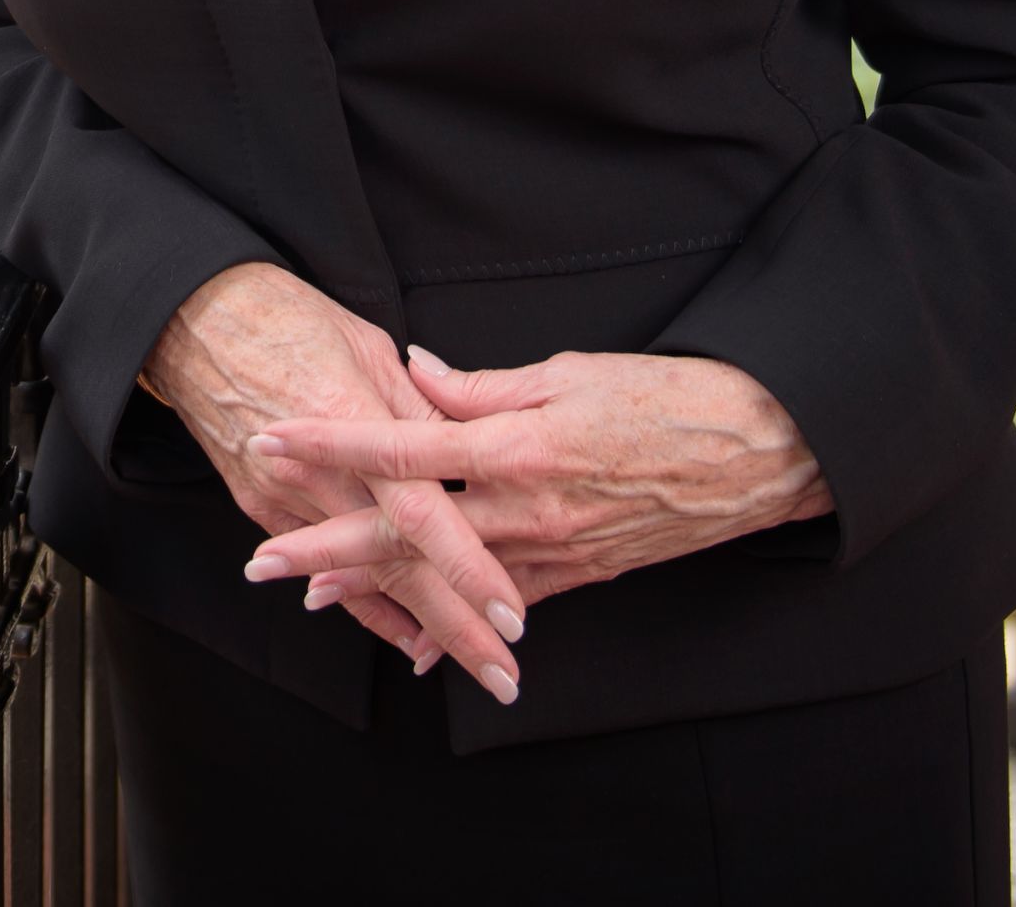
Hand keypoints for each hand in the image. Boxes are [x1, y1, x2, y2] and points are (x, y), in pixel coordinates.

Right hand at [140, 264, 530, 700]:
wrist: (195, 321)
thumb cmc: (287, 319)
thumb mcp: (368, 347)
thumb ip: (422, 407)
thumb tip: (471, 452)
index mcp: (354, 423)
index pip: (424, 513)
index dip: (469, 567)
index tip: (512, 614)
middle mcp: (320, 473)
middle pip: (399, 564)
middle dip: (457, 626)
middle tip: (506, 675)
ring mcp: (286, 496)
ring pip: (365, 578)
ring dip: (422, 627)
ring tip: (472, 667)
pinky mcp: (263, 506)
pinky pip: (322, 571)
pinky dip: (365, 607)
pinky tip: (407, 640)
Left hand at [242, 347, 832, 611]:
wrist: (753, 454)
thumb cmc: (664, 398)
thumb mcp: (567, 372)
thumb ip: (482, 384)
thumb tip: (414, 371)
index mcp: (517, 444)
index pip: (402, 444)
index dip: (332, 444)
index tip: (273, 439)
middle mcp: (526, 508)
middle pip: (407, 531)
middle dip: (327, 544)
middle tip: (262, 558)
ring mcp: (553, 551)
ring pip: (446, 578)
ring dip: (378, 588)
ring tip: (314, 594)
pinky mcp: (581, 575)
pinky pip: (504, 605)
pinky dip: (455, 622)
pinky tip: (417, 644)